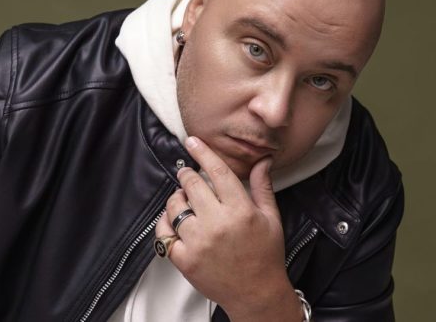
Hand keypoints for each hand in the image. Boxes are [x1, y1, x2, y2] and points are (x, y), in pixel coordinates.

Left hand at [156, 136, 301, 321]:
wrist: (256, 294)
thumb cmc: (266, 255)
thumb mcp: (271, 218)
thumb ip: (262, 187)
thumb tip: (263, 160)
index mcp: (241, 211)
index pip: (218, 172)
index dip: (203, 152)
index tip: (192, 141)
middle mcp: (217, 224)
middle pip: (192, 185)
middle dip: (186, 174)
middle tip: (187, 173)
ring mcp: (198, 243)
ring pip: (175, 206)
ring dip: (177, 198)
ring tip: (185, 200)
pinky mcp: (184, 259)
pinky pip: (164, 232)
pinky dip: (166, 222)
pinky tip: (175, 221)